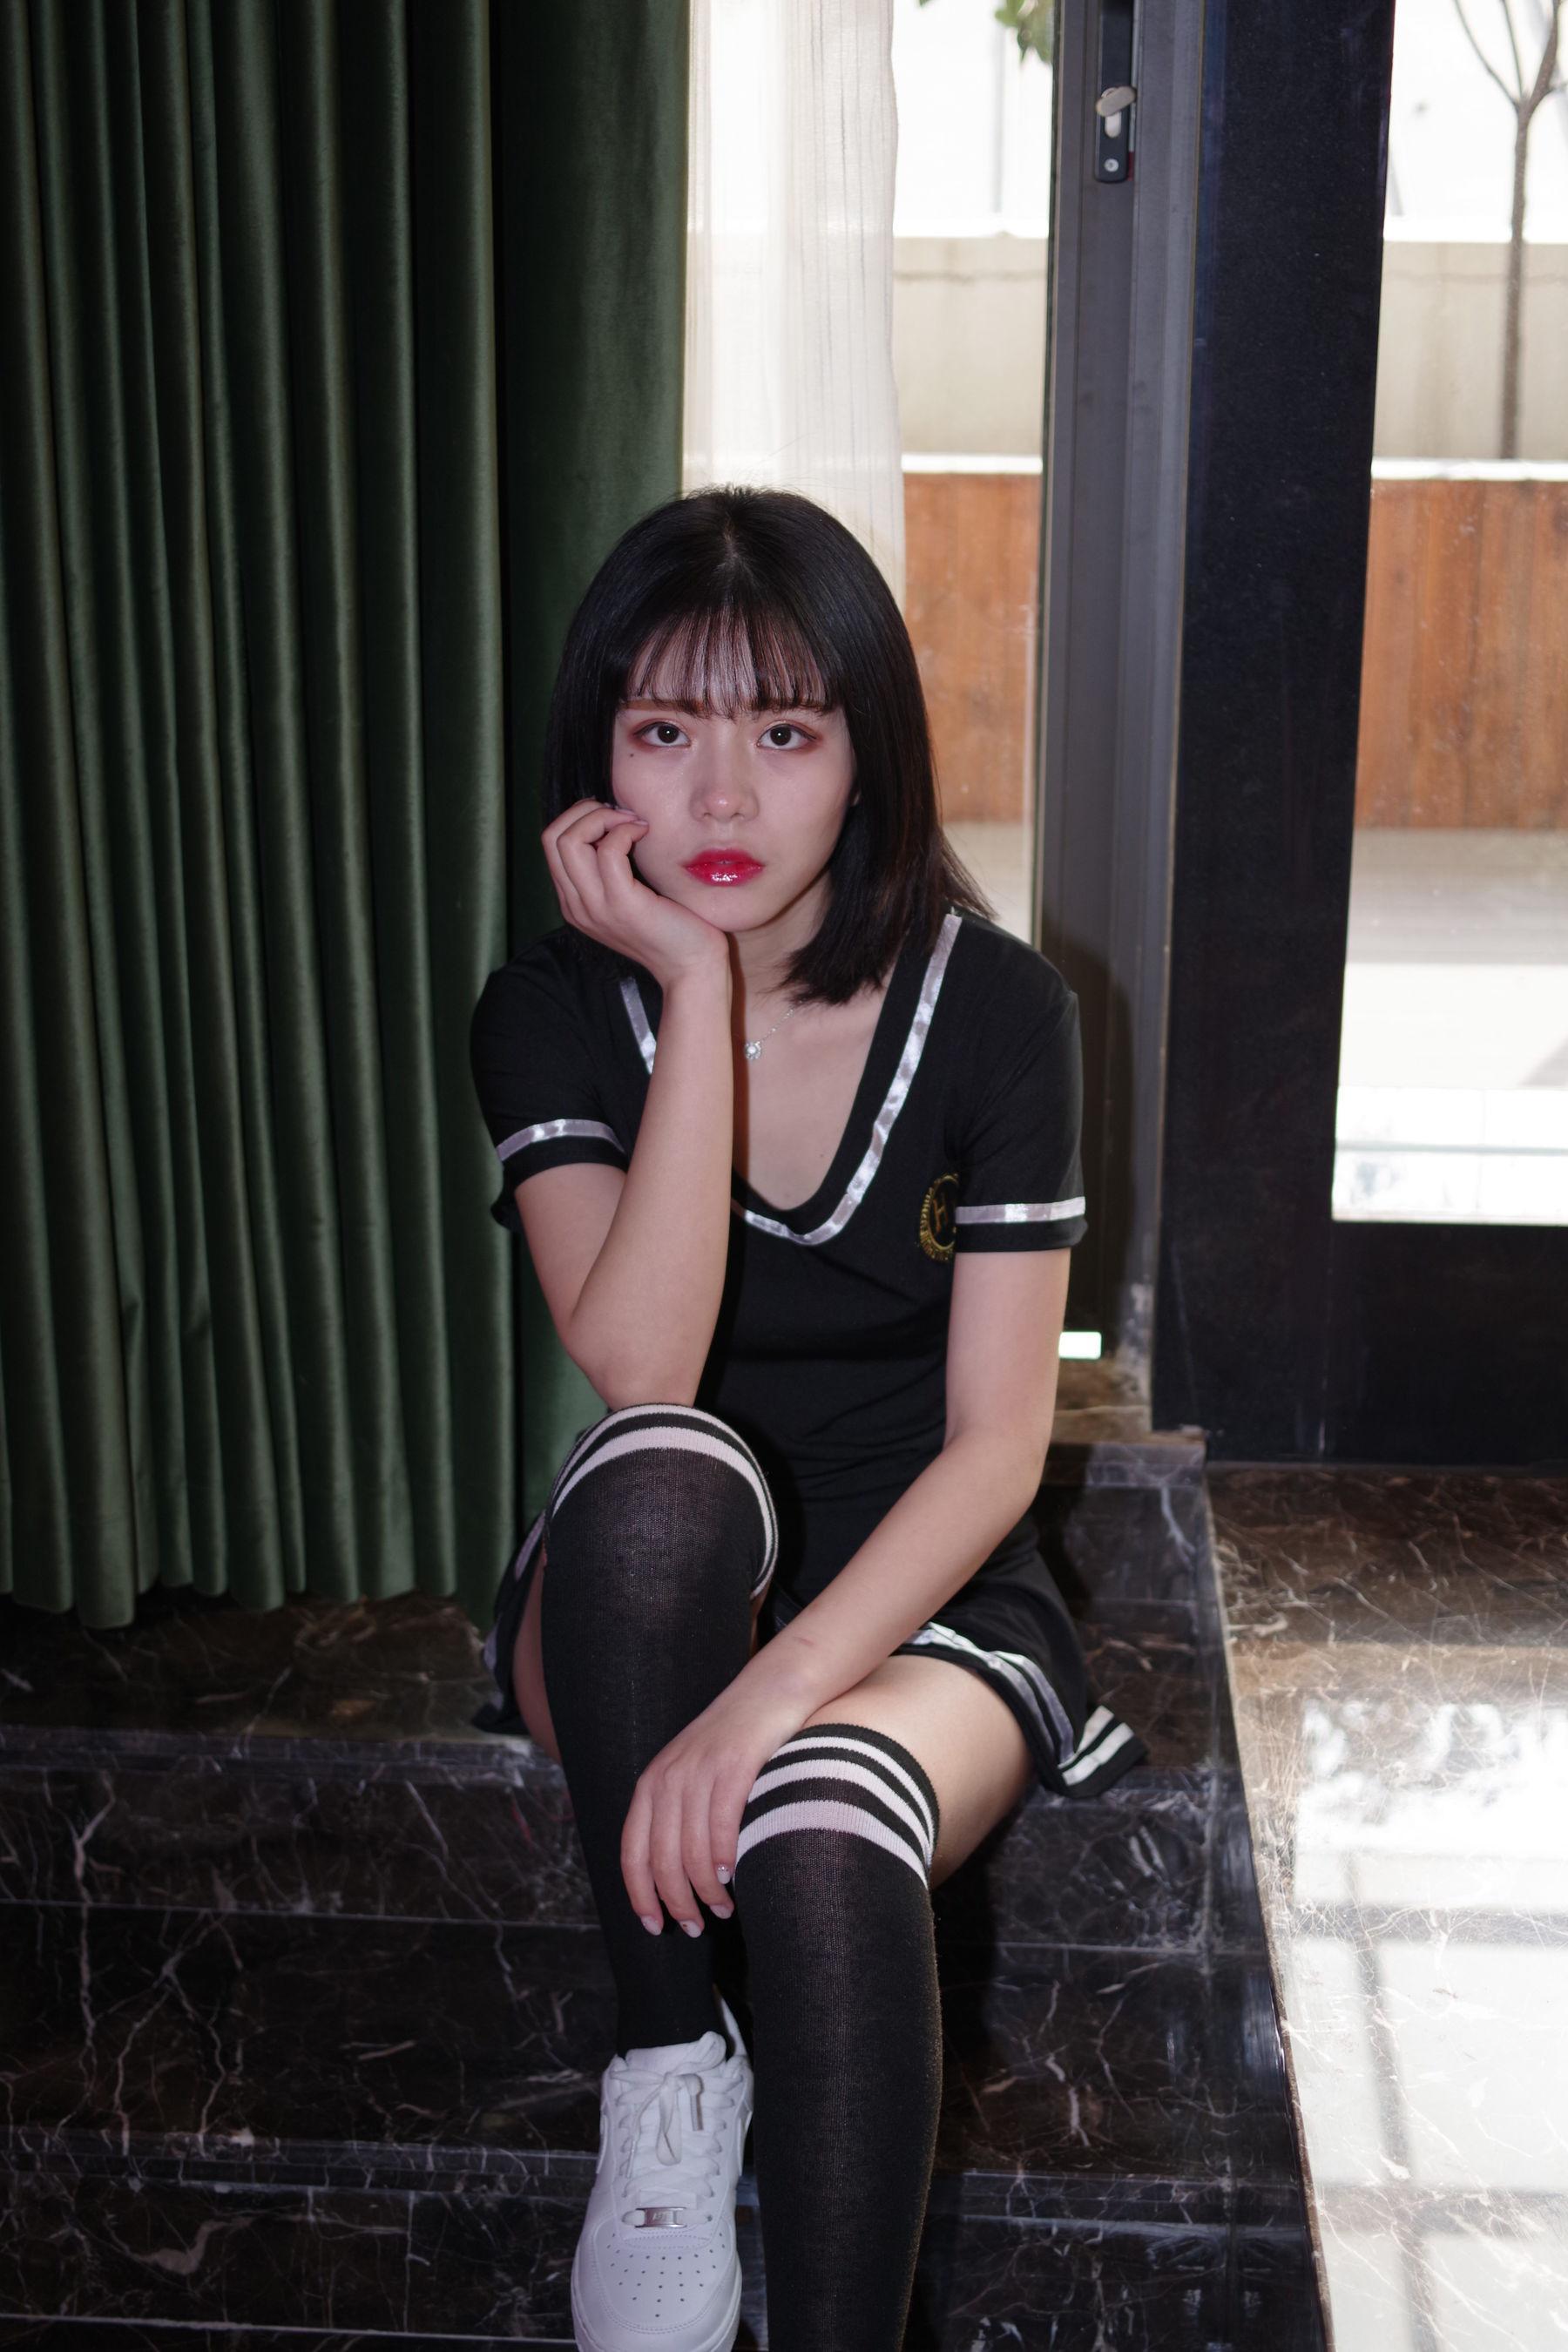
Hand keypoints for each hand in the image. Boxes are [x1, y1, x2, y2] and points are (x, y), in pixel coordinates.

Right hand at [543, 797, 729, 991]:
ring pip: (569, 840)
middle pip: (552, 837)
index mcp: (574, 903)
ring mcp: (595, 907)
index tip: (614, 818)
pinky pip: (608, 851)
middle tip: (622, 815)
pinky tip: (645, 833)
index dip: (579, 818)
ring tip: (633, 823)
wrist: (690, 969)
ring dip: (603, 817)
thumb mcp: (629, 897)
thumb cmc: (670, 929)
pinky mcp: (622, 905)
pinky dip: (625, 831)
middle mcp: (576, 906)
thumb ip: (610, 870)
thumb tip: (611, 823)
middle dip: (586, 811)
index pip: (551, 843)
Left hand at [620, 1667, 811, 1936]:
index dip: (640, 1895)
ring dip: (706, 1892)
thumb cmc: (736, 1742)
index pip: (632, 1852)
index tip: (654, 1927)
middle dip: (677, 1903)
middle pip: (661, 1860)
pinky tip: (732, 1876)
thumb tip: (676, 1875)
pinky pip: (721, 1826)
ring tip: (723, 1910)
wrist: (771, 1690)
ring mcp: (700, 1771)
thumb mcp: (693, 1773)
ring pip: (691, 1852)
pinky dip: (724, 1859)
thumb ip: (679, 1813)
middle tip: (695, 1928)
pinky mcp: (734, 1766)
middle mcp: (668, 1777)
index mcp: (651, 1783)